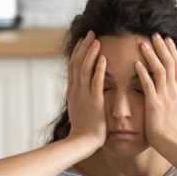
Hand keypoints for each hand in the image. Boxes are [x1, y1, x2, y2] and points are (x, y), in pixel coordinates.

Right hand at [66, 31, 106, 146]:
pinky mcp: (93, 101)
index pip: (73, 67)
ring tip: (96, 40)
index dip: (78, 52)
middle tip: (90, 33)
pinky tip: (104, 58)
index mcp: (73, 91)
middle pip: (77, 63)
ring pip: (84, 69)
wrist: (82, 142)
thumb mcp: (79, 109)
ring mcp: (83, 95)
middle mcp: (76, 90)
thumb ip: (82, 97)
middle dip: (84, 47)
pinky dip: (99, 69)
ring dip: (90, 53)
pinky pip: (96, 82)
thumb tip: (83, 91)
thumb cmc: (83, 129)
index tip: (83, 41)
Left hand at [135, 33, 176, 148]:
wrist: (172, 141)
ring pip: (159, 70)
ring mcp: (165, 96)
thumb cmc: (174, 127)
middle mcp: (175, 90)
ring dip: (151, 55)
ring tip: (142, 44)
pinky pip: (149, 84)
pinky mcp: (155, 103)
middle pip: (169, 63)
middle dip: (162, 48)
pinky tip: (136, 63)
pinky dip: (143, 72)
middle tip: (155, 34)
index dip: (172, 51)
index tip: (166, 39)